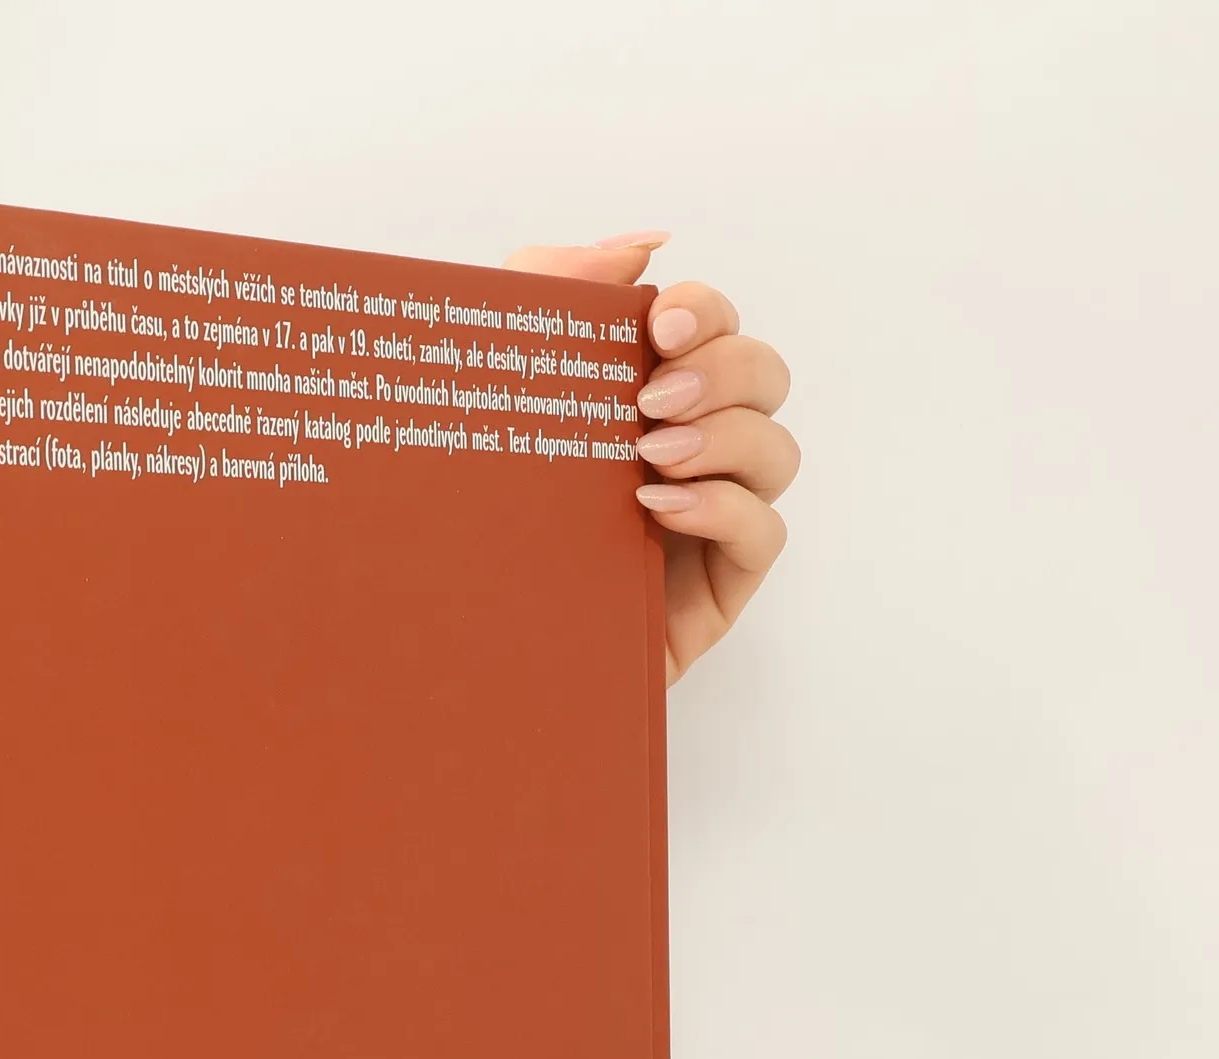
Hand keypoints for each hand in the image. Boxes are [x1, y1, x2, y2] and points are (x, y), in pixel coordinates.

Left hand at [506, 232, 796, 682]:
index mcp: (643, 394)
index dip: (705, 311)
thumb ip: (551, 288)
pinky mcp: (717, 585)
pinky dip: (723, 507)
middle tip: (651, 399)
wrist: (457, 637)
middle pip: (764, 375)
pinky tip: (659, 508)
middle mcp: (689, 447)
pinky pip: (765, 530)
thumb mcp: (493, 383)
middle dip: (723, 371)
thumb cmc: (479, 513)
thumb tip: (643, 246)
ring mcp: (710, 517)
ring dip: (725, 438)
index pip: (713, 326)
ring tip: (650, 457)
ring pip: (776, 450)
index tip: (657, 326)